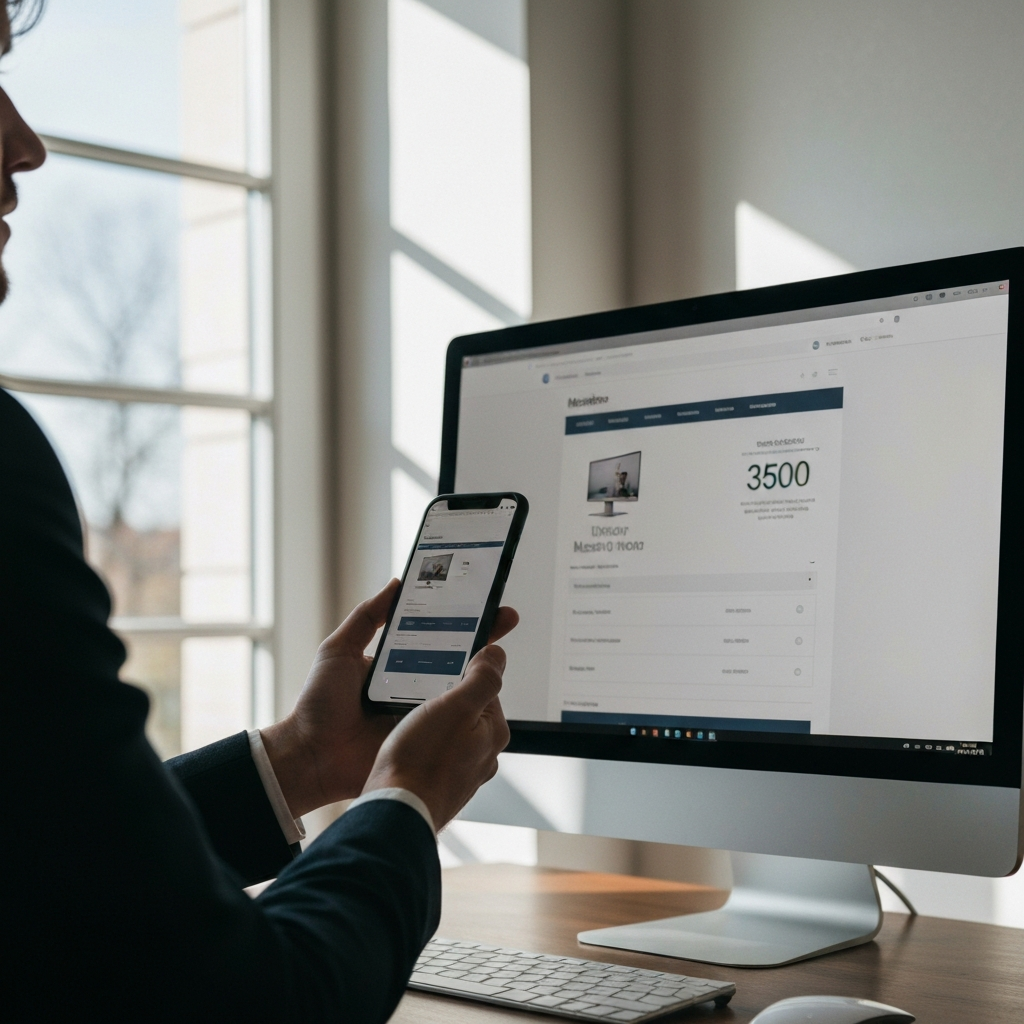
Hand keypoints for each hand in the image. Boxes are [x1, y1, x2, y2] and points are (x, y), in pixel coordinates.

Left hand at [262, 581, 518, 818]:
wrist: (311, 756)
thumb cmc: (319, 704)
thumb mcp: (339, 650)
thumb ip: (366, 616)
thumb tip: (396, 583)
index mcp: (401, 663)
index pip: (439, 636)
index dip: (463, 619)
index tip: (485, 601)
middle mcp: (417, 687)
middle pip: (459, 662)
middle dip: (485, 641)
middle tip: (506, 619)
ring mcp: (423, 714)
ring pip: (461, 693)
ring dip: (481, 677)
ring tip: (497, 655)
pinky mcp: (424, 740)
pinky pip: (452, 725)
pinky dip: (467, 713)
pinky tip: (481, 698)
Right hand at [361, 642, 512, 830]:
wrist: (397, 811)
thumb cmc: (423, 760)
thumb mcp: (455, 706)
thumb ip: (482, 678)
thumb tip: (498, 655)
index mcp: (494, 732)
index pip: (484, 687)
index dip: (458, 675)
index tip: (437, 674)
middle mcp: (484, 755)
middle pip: (466, 711)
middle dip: (443, 701)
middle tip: (417, 699)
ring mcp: (463, 774)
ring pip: (448, 734)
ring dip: (430, 725)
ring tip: (408, 724)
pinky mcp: (440, 786)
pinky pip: (434, 755)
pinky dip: (421, 747)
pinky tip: (405, 747)